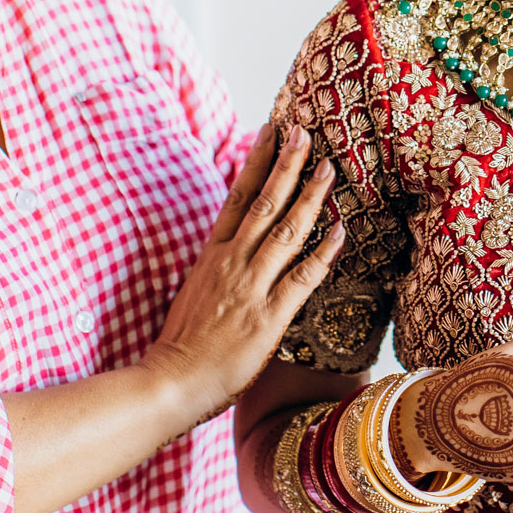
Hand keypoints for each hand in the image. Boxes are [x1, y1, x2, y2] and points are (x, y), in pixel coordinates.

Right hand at [141, 125, 343, 421]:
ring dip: (310, 198)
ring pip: (286, 232)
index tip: (271, 130)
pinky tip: (341, 231)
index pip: (237, 197)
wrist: (170, 382)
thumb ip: (218, 266)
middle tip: (306, 132)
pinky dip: (323, 253)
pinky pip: (302, 278)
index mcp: (213, 255)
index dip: (256, 161)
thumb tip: (233, 245)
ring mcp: (250, 288)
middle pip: (264, 203)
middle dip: (287, 165)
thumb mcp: (195, 291)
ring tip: (330, 169)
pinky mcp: (268, 317)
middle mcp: (232, 263)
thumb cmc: (183, 344)